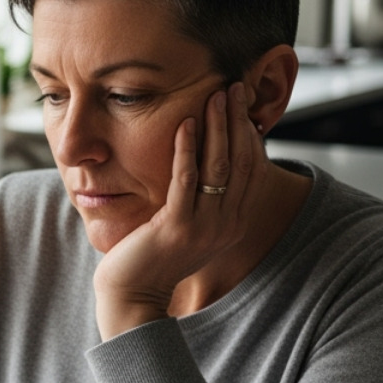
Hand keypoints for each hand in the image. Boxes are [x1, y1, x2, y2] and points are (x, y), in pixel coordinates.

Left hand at [93, 80, 263, 337]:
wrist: (132, 297)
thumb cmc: (152, 258)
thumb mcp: (187, 227)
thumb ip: (201, 199)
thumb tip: (205, 163)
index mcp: (232, 223)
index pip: (250, 168)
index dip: (248, 131)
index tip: (242, 102)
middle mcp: (225, 225)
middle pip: (241, 161)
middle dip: (237, 120)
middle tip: (235, 85)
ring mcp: (203, 228)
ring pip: (218, 167)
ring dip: (217, 126)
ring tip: (215, 94)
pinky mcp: (176, 228)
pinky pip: (185, 181)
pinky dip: (186, 149)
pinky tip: (185, 123)